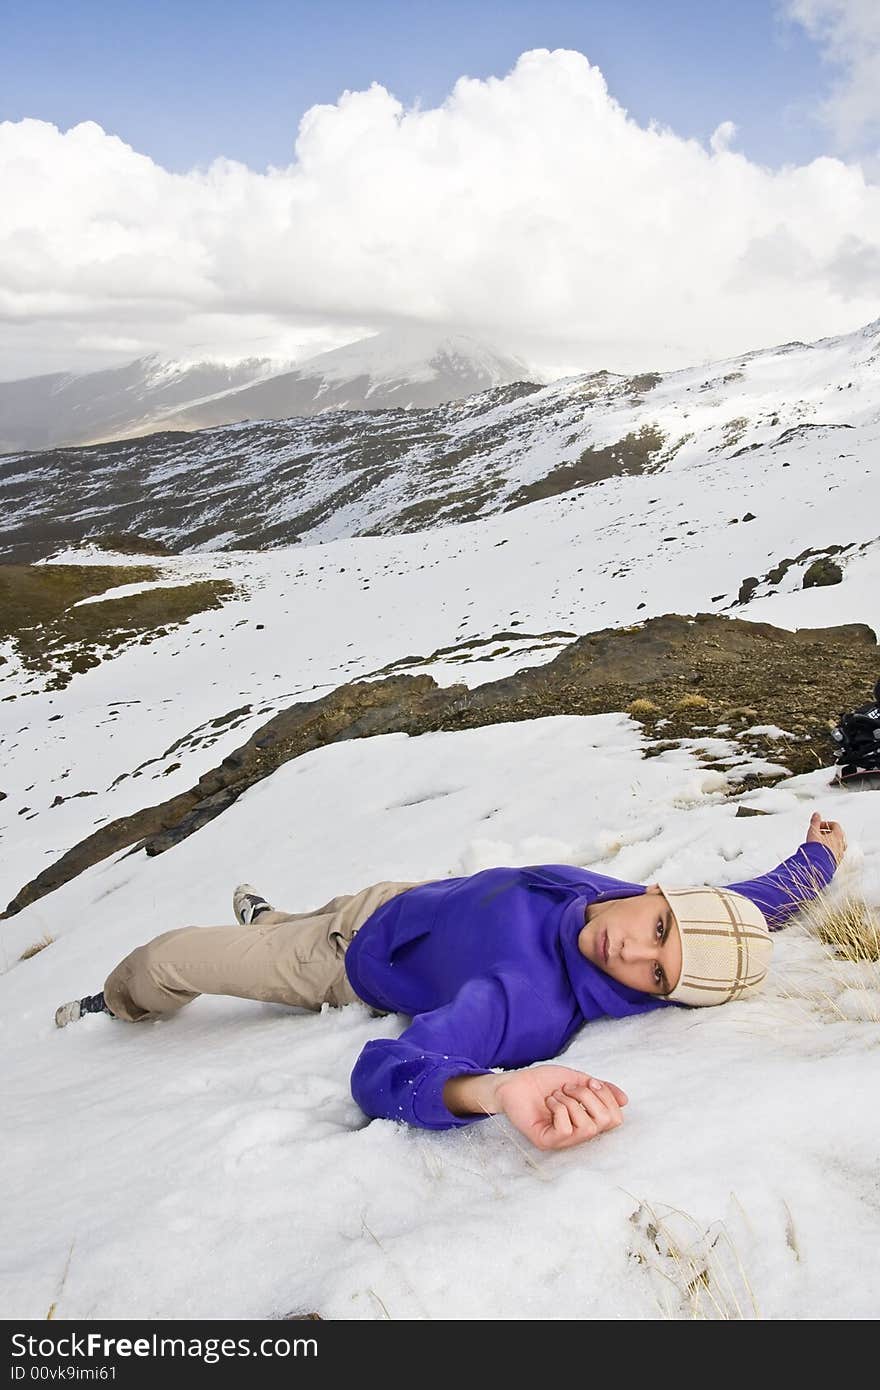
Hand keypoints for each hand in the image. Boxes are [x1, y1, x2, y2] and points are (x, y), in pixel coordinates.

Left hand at [494, 1064, 627, 1151]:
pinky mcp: (547, 1142)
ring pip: (587, 1126)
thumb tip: (625, 1100)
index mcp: (588, 1120)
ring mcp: (563, 1140)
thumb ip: (600, 1089)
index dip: (607, 1097)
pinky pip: (565, 1130)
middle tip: (569, 1088)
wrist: (516, 1081)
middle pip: (606, 1122)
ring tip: (555, 1096)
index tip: (591, 1082)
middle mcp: (579, 1134)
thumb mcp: (578, 1080)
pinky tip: (548, 1104)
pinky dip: (558, 1109)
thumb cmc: (544, 1082)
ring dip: (570, 1101)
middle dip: (589, 1096)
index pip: (616, 1119)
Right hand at [805, 810, 846, 864]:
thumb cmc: (816, 848)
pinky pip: (834, 855)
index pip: (835, 825)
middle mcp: (841, 845)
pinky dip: (829, 852)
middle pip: (837, 835)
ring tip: (818, 845)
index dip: (825, 824)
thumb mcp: (813, 831)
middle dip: (827, 834)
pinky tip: (820, 853)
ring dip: (828, 843)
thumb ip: (815, 822)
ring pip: (836, 846)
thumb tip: (816, 814)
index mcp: (838, 835)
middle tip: (818, 835)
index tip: (818, 826)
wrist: (817, 864)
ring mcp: (840, 854)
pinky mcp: (836, 863)